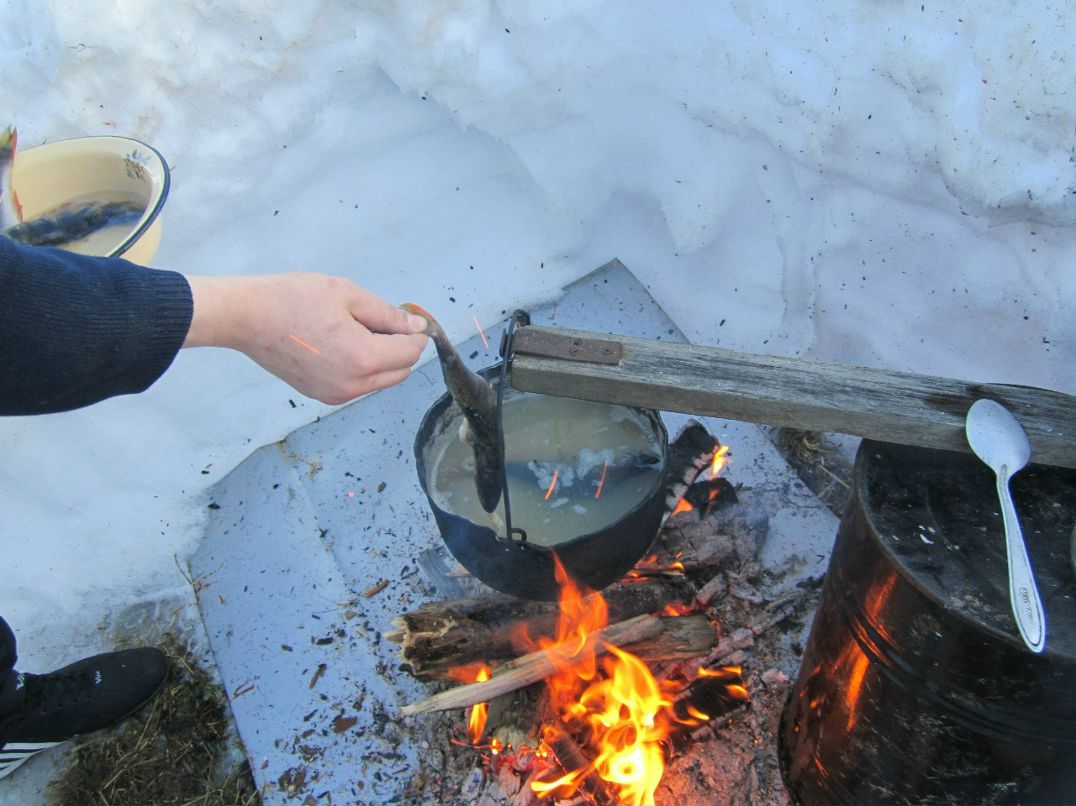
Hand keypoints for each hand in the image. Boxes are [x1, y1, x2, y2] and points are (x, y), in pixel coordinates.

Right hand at [183, 272, 427, 403]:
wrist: (247, 318)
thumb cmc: (294, 299)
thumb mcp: (348, 295)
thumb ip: (388, 315)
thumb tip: (417, 327)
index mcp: (363, 359)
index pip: (410, 353)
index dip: (417, 334)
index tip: (412, 318)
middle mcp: (352, 385)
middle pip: (399, 372)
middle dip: (401, 348)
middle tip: (386, 321)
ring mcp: (335, 395)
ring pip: (379, 381)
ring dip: (382, 359)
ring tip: (359, 329)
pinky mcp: (321, 396)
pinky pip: (357, 385)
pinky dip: (363, 368)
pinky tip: (343, 343)